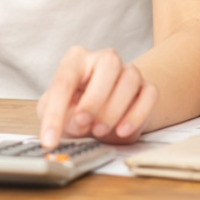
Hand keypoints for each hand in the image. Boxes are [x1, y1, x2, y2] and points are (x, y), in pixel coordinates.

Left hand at [37, 46, 158, 148]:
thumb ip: (61, 116)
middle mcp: (105, 59)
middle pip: (108, 64)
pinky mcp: (147, 88)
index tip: (49, 139)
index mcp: (77, 60)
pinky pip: (149, 95)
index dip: (55, 113)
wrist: (106, 112)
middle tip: (83, 124)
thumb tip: (75, 123)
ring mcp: (129, 71)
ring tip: (100, 131)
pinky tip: (122, 131)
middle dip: (94, 98)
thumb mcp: (60, 112)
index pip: (65, 80)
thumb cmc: (77, 107)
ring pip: (130, 79)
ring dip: (114, 110)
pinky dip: (137, 115)